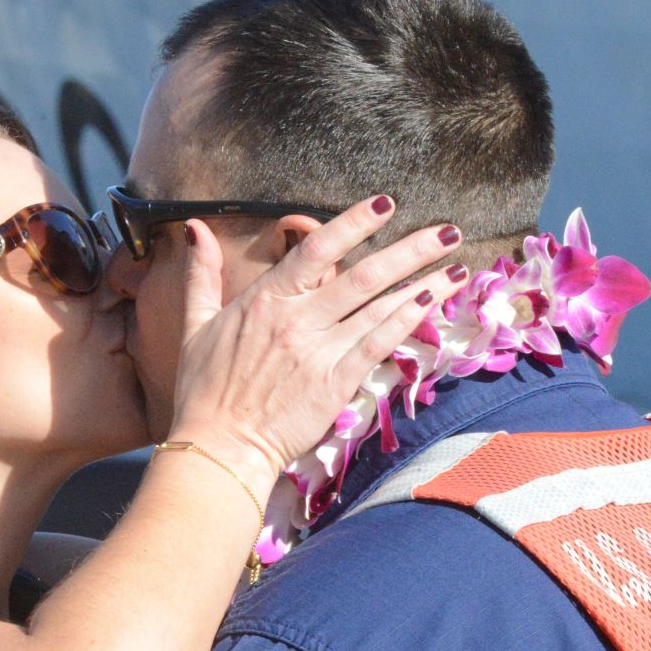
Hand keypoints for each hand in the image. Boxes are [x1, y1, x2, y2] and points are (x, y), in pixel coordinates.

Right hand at [168, 196, 463, 492]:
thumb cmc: (204, 391)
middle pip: (363, 273)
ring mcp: (319, 351)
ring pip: (379, 306)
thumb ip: (201, 275)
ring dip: (422, 282)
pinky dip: (407, 320)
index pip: (318, 248)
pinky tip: (432, 303)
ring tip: (456, 264)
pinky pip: (379, 344)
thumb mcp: (195, 324)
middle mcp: (297, 319)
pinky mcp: (336, 383)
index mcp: (264, 299)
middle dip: (411, 249)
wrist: (218, 447)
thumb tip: (196, 229)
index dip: (355, 222)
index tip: (386, 203)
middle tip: (448, 231)